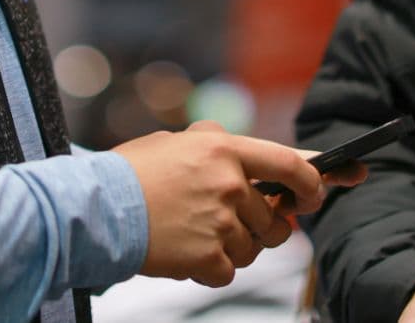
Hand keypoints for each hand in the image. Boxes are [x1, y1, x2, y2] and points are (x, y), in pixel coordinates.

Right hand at [114, 120, 324, 287]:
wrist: (97, 209)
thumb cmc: (131, 174)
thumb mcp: (177, 143)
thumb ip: (218, 151)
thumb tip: (251, 166)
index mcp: (224, 150)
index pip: (288, 164)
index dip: (312, 181)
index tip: (317, 193)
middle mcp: (230, 184)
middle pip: (274, 218)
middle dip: (262, 228)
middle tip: (233, 226)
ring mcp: (220, 221)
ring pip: (253, 248)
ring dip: (233, 248)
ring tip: (195, 234)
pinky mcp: (207, 256)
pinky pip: (227, 272)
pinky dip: (209, 269)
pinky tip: (183, 252)